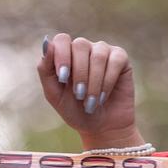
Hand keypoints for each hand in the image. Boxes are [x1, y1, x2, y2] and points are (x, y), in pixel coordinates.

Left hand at [39, 34, 141, 149]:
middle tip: (79, 95)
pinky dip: (107, 82)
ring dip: (93, 82)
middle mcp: (85, 49)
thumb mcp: (54, 95)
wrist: (101, 128)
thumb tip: (46, 43)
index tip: (62, 78)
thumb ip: (46, 70)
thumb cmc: (75, 111)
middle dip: (78, 73)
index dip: (62, 56)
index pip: (62, 40)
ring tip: (91, 102)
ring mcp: (103, 51)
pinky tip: (103, 97)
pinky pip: (114, 61)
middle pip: (80, 45)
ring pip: (98, 55)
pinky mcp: (120, 58)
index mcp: (66, 55)